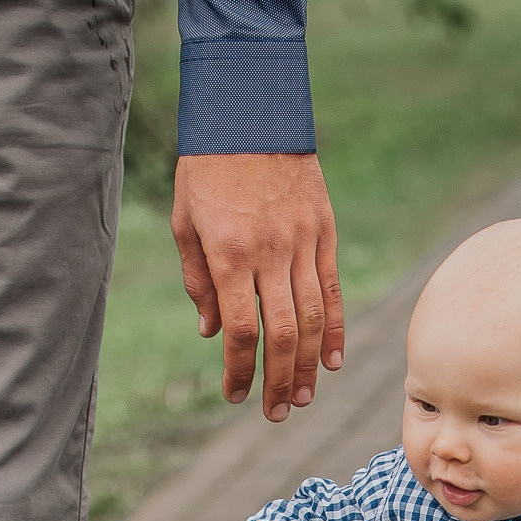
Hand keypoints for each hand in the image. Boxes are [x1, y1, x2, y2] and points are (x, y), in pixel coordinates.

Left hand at [171, 153, 342, 421]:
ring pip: (312, 319)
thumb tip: (209, 332)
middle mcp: (270, 253)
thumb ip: (197, 279)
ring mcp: (303, 242)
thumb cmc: (207, 166)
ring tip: (303, 398)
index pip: (239, 330)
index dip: (239, 370)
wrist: (250, 107)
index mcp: (229, 253)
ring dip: (309, 366)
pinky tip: (332, 362)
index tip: (236, 396)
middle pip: (282, 335)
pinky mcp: (324, 231)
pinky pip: (331, 290)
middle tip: (276, 413)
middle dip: (279, 381)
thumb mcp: (185, 221)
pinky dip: (335, 329)